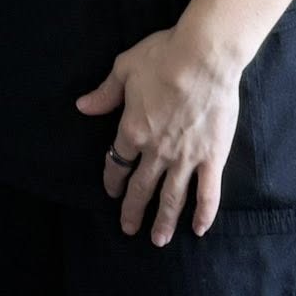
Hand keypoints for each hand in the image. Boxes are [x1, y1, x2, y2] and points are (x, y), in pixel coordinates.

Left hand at [75, 24, 241, 243]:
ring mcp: (186, 157)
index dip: (113, 180)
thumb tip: (82, 107)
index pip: (118, 162)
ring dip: (164, 221)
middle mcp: (157, 151)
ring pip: (172, 198)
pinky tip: (199, 229)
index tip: (112, 192)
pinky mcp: (213, 157)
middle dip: (133, 210)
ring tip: (158, 239)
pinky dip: (204, 214)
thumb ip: (105, 93)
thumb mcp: (125, 68)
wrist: (204, 55)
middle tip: (129, 229)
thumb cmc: (163, 56)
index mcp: (133, 129)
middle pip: (142, 187)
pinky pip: (208, 193)